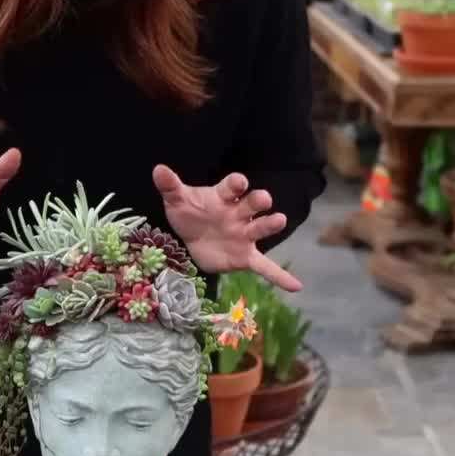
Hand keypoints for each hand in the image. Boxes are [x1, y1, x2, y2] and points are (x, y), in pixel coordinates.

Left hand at [152, 165, 300, 292]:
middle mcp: (239, 214)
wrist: (190, 239)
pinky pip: (265, 267)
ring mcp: (244, 235)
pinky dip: (279, 276)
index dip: (236, 184)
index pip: (232, 187)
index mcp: (223, 197)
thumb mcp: (177, 200)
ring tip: (279, 220)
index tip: (239, 182)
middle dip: (257, 201)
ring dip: (270, 224)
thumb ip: (170, 186)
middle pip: (252, 204)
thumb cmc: (189, 213)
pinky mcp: (245, 257)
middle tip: (262, 199)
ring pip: (260, 229)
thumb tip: (158, 169)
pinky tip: (296, 286)